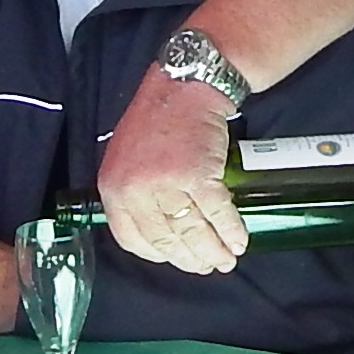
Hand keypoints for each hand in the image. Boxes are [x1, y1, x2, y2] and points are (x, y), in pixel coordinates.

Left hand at [98, 69, 248, 272]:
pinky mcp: (197, 176)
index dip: (161, 254)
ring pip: (192, 231)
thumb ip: (137, 193)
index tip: (179, 259)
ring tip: (227, 259)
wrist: (185, 86)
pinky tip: (239, 240)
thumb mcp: (129, 159)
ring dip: (214, 250)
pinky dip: (231, 231)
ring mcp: (165, 184)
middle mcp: (135, 190)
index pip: (133, 238)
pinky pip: (217, 213)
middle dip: (192, 259)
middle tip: (209, 267)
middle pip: (166, 240)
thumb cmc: (159, 119)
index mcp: (113, 188)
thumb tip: (164, 230)